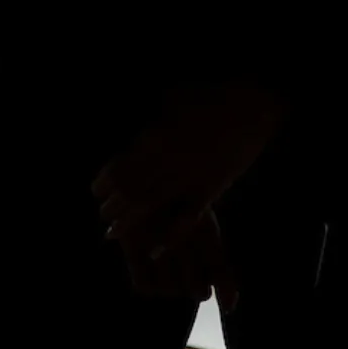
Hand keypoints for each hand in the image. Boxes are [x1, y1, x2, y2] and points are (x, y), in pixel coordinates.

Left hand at [94, 81, 280, 304]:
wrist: (251, 106)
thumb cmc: (212, 97)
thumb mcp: (172, 101)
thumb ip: (155, 121)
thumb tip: (140, 135)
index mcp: (156, 138)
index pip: (122, 166)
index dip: (106, 181)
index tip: (96, 191)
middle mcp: (166, 160)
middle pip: (131, 188)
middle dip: (113, 205)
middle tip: (103, 215)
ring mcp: (188, 178)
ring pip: (150, 204)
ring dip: (128, 220)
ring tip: (112, 233)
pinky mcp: (209, 190)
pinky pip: (186, 218)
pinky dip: (170, 236)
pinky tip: (154, 251)